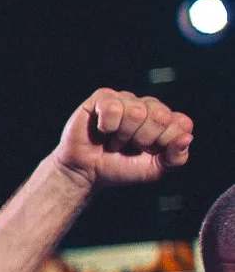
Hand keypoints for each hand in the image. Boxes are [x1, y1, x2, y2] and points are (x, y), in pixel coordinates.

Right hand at [53, 89, 192, 187]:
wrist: (86, 173)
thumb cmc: (119, 168)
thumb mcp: (154, 170)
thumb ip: (176, 157)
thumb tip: (186, 137)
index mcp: (165, 120)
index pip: (182, 123)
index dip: (165, 142)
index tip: (149, 151)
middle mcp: (148, 106)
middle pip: (161, 116)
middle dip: (143, 139)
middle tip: (129, 146)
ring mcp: (126, 99)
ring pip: (137, 111)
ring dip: (122, 135)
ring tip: (114, 140)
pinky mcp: (102, 98)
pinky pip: (113, 107)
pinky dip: (107, 126)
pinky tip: (102, 130)